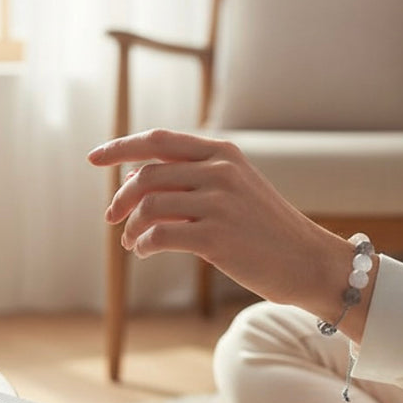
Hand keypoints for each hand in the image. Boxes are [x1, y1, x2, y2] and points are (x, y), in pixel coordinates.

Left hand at [87, 129, 371, 333]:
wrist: (308, 261)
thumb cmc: (264, 228)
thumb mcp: (233, 188)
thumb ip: (189, 178)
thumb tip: (132, 180)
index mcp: (222, 152)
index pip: (157, 140)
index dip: (120, 147)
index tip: (94, 158)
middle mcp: (220, 171)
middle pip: (146, 174)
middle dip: (121, 198)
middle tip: (111, 217)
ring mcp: (219, 203)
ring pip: (148, 206)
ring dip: (131, 226)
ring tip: (131, 242)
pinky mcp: (216, 237)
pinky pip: (158, 235)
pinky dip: (143, 244)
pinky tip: (144, 251)